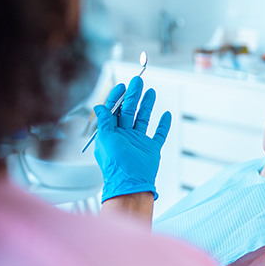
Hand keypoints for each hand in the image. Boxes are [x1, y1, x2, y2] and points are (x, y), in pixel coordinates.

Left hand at [92, 76, 171, 200]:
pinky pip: (158, 135)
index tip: (122, 85)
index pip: (113, 111)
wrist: (132, 184)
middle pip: (129, 111)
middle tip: (138, 81)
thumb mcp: (106, 139)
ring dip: (147, 105)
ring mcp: (138, 142)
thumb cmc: (116, 165)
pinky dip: (163, 125)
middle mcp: (124, 136)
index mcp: (111, 134)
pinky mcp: (151, 149)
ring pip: (143, 119)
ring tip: (151, 91)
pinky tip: (166, 115)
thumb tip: (98, 106)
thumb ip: (103, 122)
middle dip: (133, 95)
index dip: (116, 97)